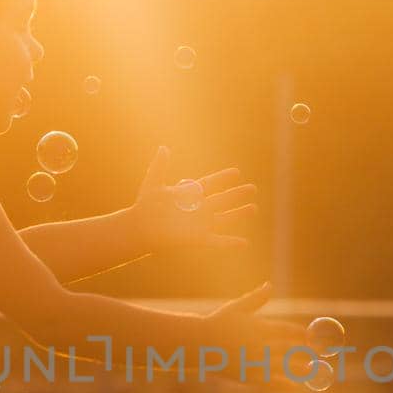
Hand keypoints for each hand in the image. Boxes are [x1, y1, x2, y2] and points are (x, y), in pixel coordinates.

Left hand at [129, 146, 258, 254]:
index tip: (236, 172)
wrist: (139, 228)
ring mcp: (200, 224)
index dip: (223, 178)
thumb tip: (163, 148)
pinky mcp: (198, 239)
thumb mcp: (152, 183)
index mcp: (190, 194)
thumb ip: (159, 166)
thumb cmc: (144, 206)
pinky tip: (244, 243)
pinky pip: (218, 241)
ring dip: (239, 214)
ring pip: (225, 218)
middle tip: (252, 188)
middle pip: (223, 200)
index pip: (210, 184)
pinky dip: (230, 243)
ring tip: (253, 208)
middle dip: (237, 195)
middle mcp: (198, 208)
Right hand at [204, 281, 312, 385]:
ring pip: (283, 367)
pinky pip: (269, 382)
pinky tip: (294, 387)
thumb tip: (269, 285)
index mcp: (260, 327)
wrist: (198, 343)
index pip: (287, 330)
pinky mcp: (247, 376)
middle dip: (306, 350)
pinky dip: (283, 385)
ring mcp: (254, 361)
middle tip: (320, 352)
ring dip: (300, 368)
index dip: (301, 334)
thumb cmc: (217, 322)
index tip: (312, 336)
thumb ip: (256, 298)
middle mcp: (260, 345)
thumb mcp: (237, 308)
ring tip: (313, 369)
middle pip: (289, 348)